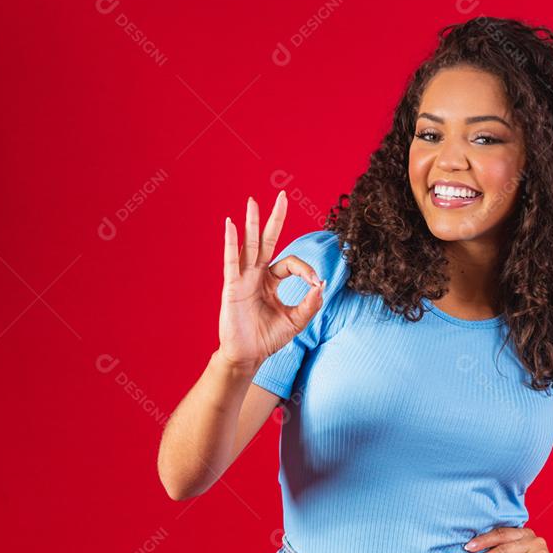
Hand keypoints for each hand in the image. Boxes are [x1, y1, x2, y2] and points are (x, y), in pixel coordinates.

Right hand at [217, 191, 325, 367]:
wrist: (248, 357)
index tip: (315, 284)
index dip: (306, 270)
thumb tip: (322, 285)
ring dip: (252, 223)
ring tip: (253, 201)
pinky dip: (231, 242)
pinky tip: (230, 225)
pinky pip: (231, 261)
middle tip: (282, 195)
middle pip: (267, 241)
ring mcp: (243, 279)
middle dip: (275, 219)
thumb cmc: (268, 339)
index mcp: (271, 281)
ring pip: (250, 246)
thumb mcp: (296, 321)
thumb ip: (310, 305)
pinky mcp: (232, 287)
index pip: (290, 263)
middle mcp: (257, 275)